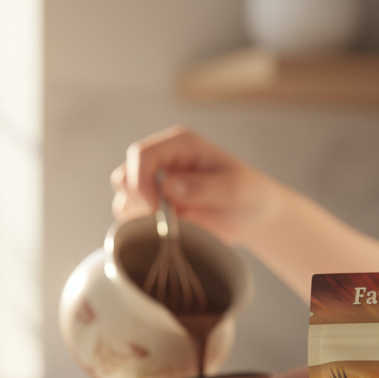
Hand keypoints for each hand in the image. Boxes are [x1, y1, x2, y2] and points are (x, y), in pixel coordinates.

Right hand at [111, 125, 282, 243]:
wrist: (254, 216)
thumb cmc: (249, 195)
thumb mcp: (233, 190)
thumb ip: (202, 187)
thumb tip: (169, 186)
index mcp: (180, 145)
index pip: (141, 155)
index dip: (140, 182)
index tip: (154, 209)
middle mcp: (163, 160)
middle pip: (125, 175)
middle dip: (137, 201)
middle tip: (161, 221)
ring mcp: (157, 183)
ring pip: (125, 198)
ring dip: (138, 216)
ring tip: (169, 227)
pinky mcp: (157, 205)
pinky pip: (134, 216)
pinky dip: (142, 227)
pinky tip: (167, 232)